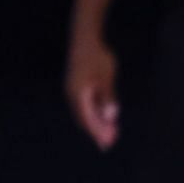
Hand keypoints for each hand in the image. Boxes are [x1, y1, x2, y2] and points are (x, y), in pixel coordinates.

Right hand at [66, 31, 119, 149]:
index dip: (97, 133)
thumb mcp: (106, 76)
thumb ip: (108, 96)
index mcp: (77, 94)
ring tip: (110, 133)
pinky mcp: (77, 87)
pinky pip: (85, 106)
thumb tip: (110, 116)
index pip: (87, 119)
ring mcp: (73, 91)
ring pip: (84, 113)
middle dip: (97, 131)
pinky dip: (94, 114)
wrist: (86, 38)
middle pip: (84, 119)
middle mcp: (72, 95)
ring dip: (96, 123)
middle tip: (110, 143)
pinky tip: (105, 118)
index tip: (107, 143)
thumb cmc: (97, 56)